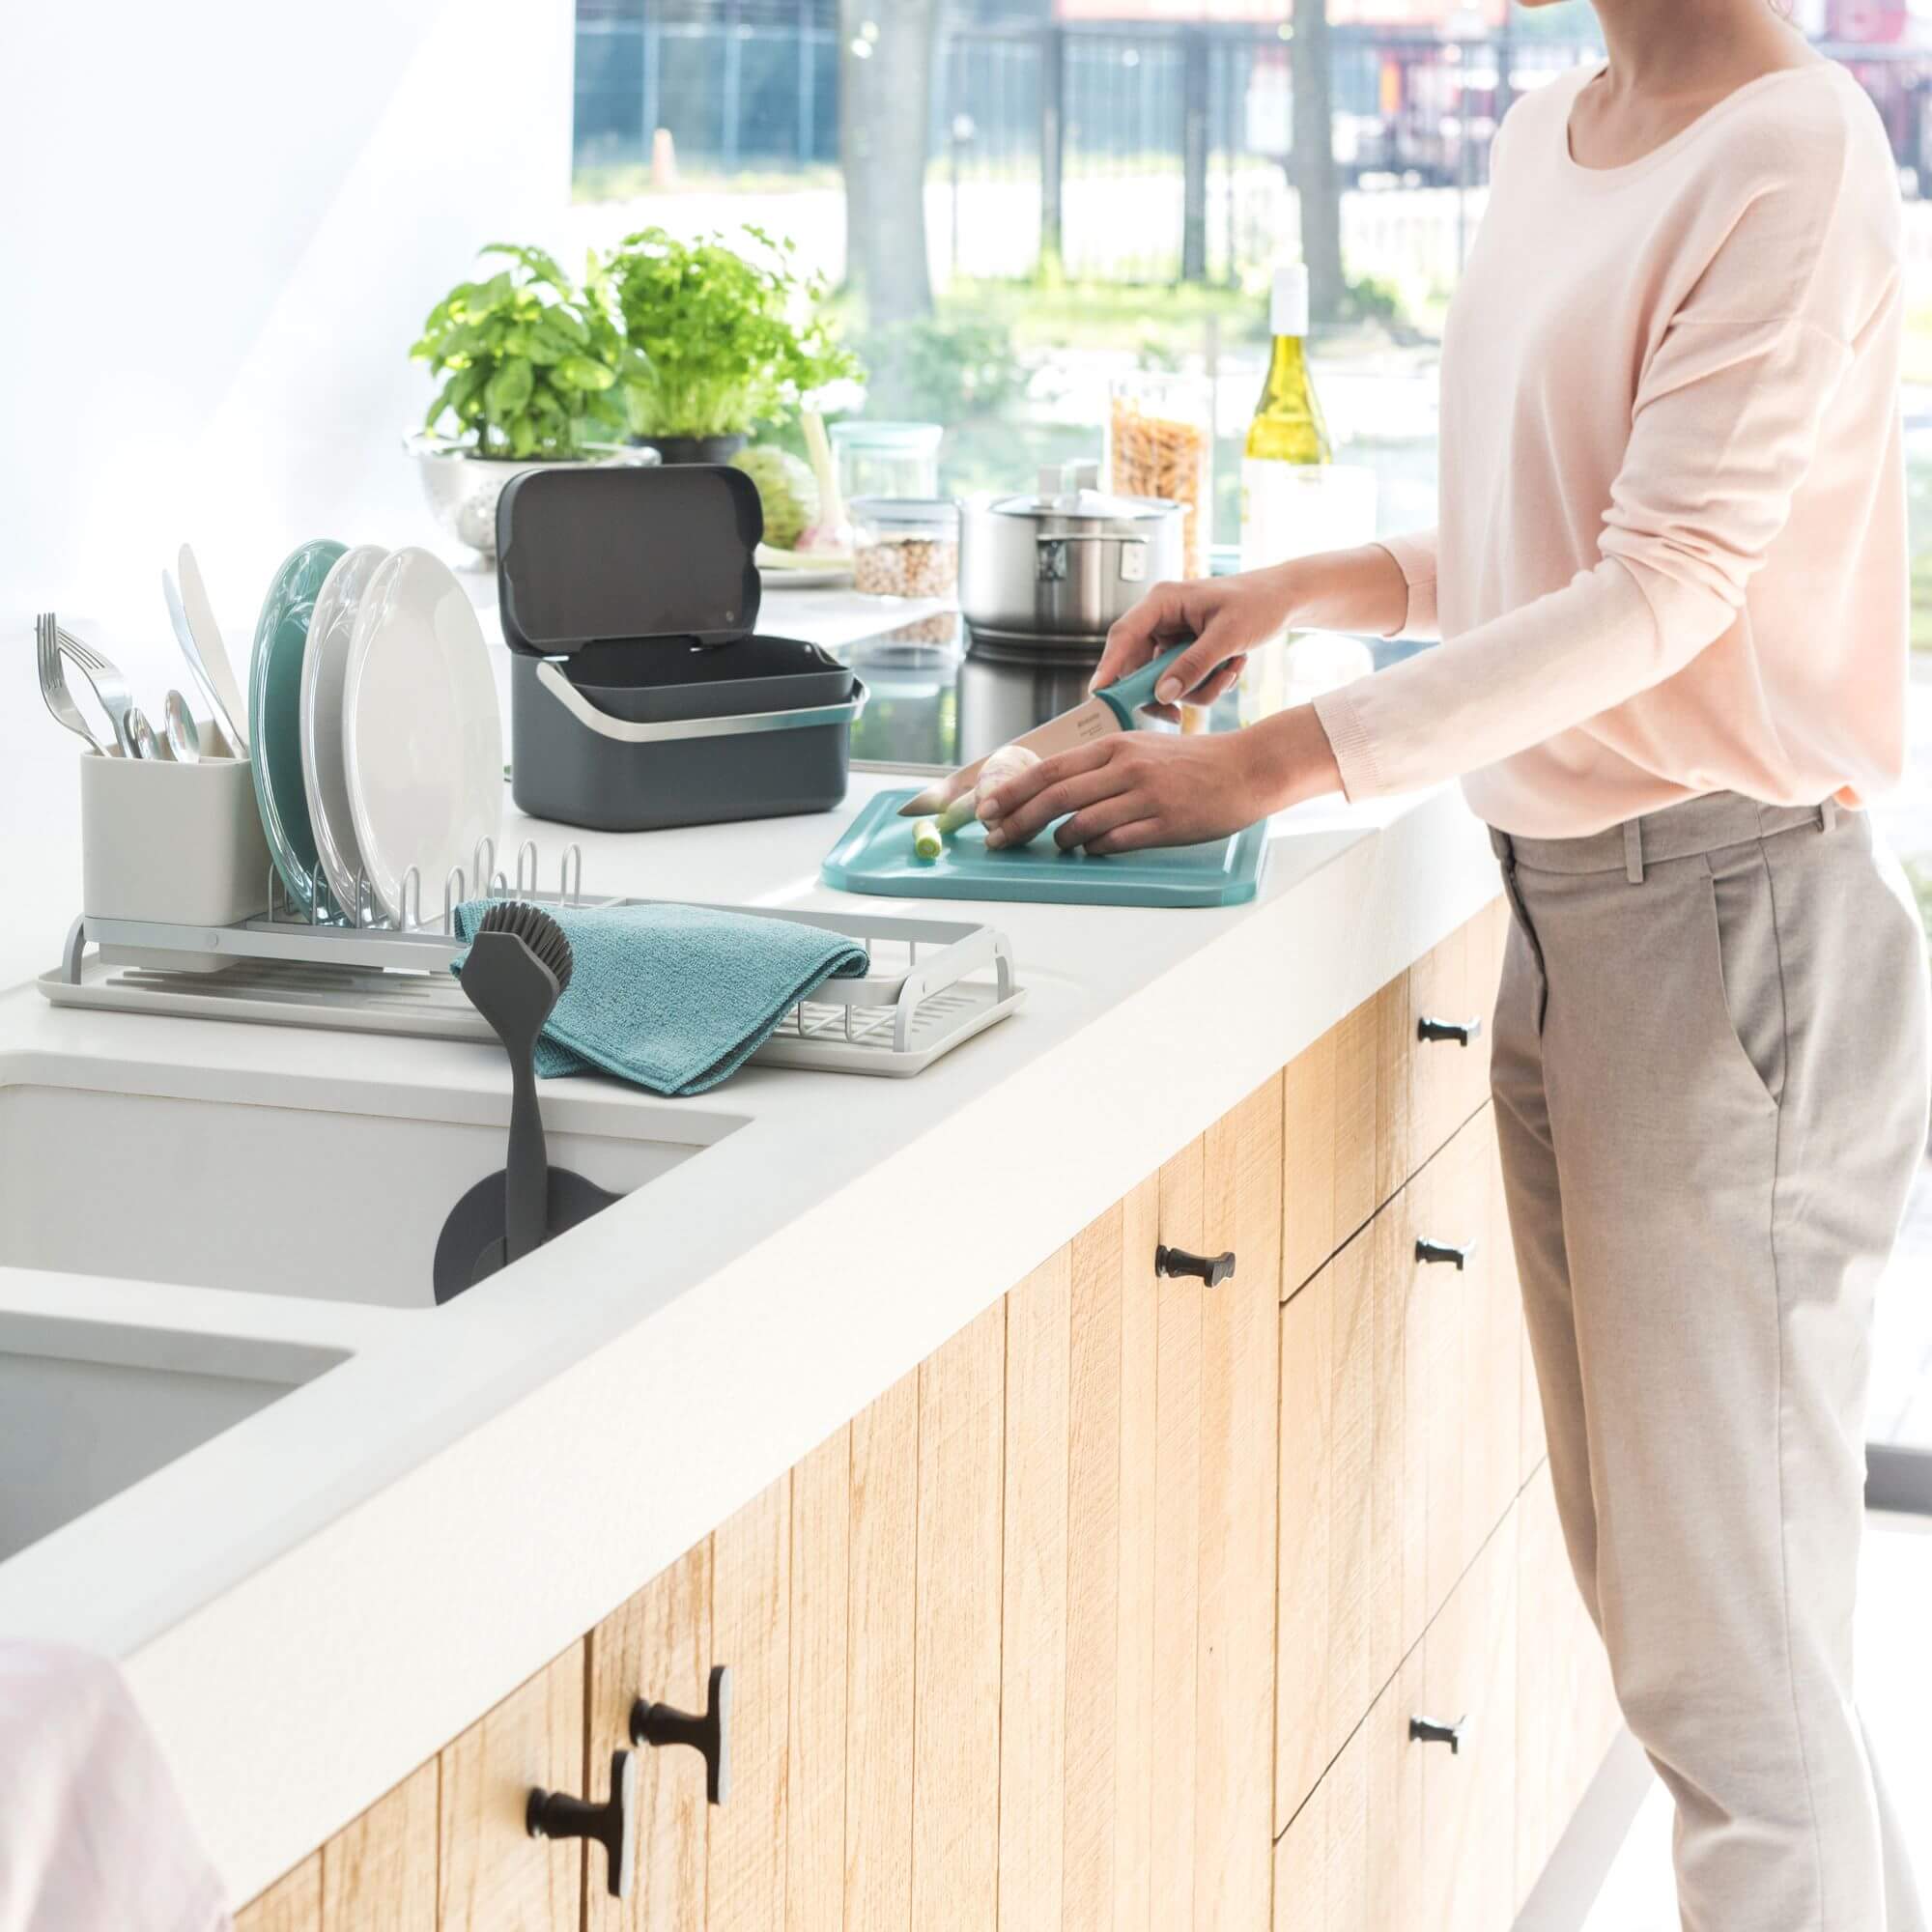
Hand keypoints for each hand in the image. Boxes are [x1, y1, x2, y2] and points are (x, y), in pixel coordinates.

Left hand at [980, 708, 1338, 854]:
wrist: (1245, 768)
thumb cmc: (1190, 763)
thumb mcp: (1139, 750)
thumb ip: (1100, 768)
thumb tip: (1057, 792)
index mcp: (1114, 746)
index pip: (1049, 768)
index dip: (1012, 791)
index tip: (987, 809)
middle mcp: (1124, 767)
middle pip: (1054, 797)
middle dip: (1017, 821)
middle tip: (996, 839)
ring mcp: (1144, 796)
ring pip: (1081, 823)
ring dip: (1059, 839)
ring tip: (1053, 845)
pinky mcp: (1164, 823)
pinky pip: (1115, 841)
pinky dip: (1095, 848)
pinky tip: (1091, 849)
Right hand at [1090, 565, 1300, 710]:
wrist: (1286, 600)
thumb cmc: (1259, 602)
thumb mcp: (1228, 636)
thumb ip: (1193, 665)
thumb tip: (1162, 694)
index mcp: (1163, 601)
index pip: (1124, 634)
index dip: (1110, 665)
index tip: (1100, 692)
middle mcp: (1162, 618)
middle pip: (1140, 666)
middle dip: (1167, 690)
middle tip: (1180, 712)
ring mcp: (1172, 637)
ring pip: (1165, 680)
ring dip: (1198, 687)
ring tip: (1230, 671)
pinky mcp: (1185, 651)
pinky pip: (1183, 681)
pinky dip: (1207, 684)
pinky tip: (1232, 667)